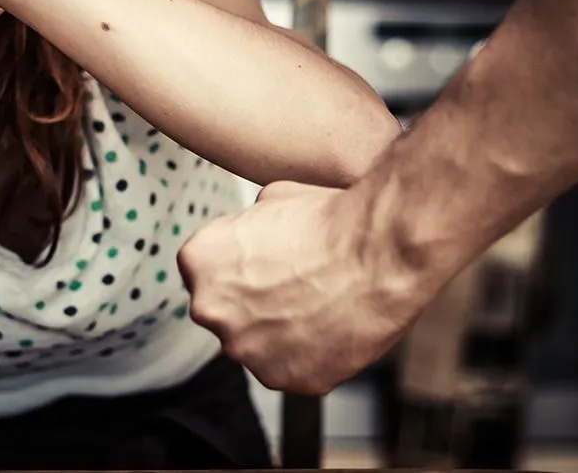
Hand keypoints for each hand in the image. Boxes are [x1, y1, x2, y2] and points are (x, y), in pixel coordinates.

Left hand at [178, 181, 445, 393]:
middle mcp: (210, 310)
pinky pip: (291, 370)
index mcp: (198, 261)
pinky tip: (333, 327)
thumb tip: (252, 232)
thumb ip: (245, 226)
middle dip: (254, 303)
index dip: (241, 267)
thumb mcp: (272, 197)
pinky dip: (310, 355)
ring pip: (257, 345)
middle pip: (227, 312)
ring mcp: (246, 350)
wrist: (379, 253)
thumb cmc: (331, 221)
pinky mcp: (284, 379)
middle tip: (295, 285)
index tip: (269, 263)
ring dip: (280, 331)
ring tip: (320, 305)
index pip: (207, 272)